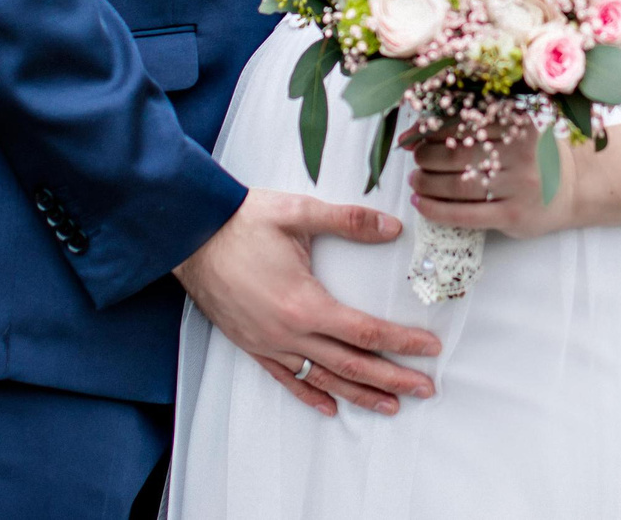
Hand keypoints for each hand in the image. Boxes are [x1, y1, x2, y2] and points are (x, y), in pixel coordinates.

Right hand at [173, 189, 441, 417]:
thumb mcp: (299, 214)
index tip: (429, 349)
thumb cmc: (242, 223)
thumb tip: (392, 227)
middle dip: (392, 379)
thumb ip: (349, 222)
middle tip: (424, 389)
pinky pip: (286, 379)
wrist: (190, 235)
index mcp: (305, 304)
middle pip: (351, 365)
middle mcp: (288, 333)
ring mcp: (268, 343)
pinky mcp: (252, 344)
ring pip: (322, 379)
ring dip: (358, 395)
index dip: (402, 343)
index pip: (366, 332)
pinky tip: (328, 405)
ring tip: (390, 406)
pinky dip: (310, 394)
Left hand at [407, 124, 587, 239]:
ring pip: (458, 185)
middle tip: (416, 160)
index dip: (430, 130)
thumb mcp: (517, 127)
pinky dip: (437, 210)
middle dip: (426, 157)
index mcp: (518, 124)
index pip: (463, 124)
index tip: (412, 136)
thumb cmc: (536, 154)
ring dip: (427, 184)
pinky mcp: (513, 215)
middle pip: (456, 155)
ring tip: (415, 182)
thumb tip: (420, 130)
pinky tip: (421, 205)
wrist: (574, 187)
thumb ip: (479, 123)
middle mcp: (520, 154)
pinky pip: (466, 215)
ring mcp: (518, 186)